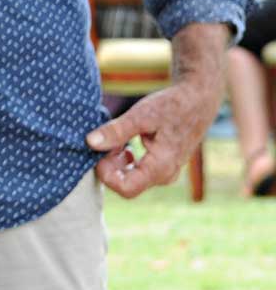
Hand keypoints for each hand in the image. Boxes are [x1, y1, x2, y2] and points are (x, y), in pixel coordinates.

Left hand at [87, 79, 222, 198]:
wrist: (198, 100)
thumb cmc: (172, 106)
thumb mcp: (140, 115)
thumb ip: (116, 131)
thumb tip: (90, 143)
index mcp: (161, 167)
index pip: (126, 189)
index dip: (107, 174)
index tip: (101, 151)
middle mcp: (165, 176)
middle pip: (126, 184)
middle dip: (110, 165)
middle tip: (108, 142)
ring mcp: (165, 173)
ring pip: (131, 178)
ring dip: (117, 162)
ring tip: (116, 140)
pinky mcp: (163, 166)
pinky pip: (138, 172)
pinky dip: (126, 160)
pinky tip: (124, 143)